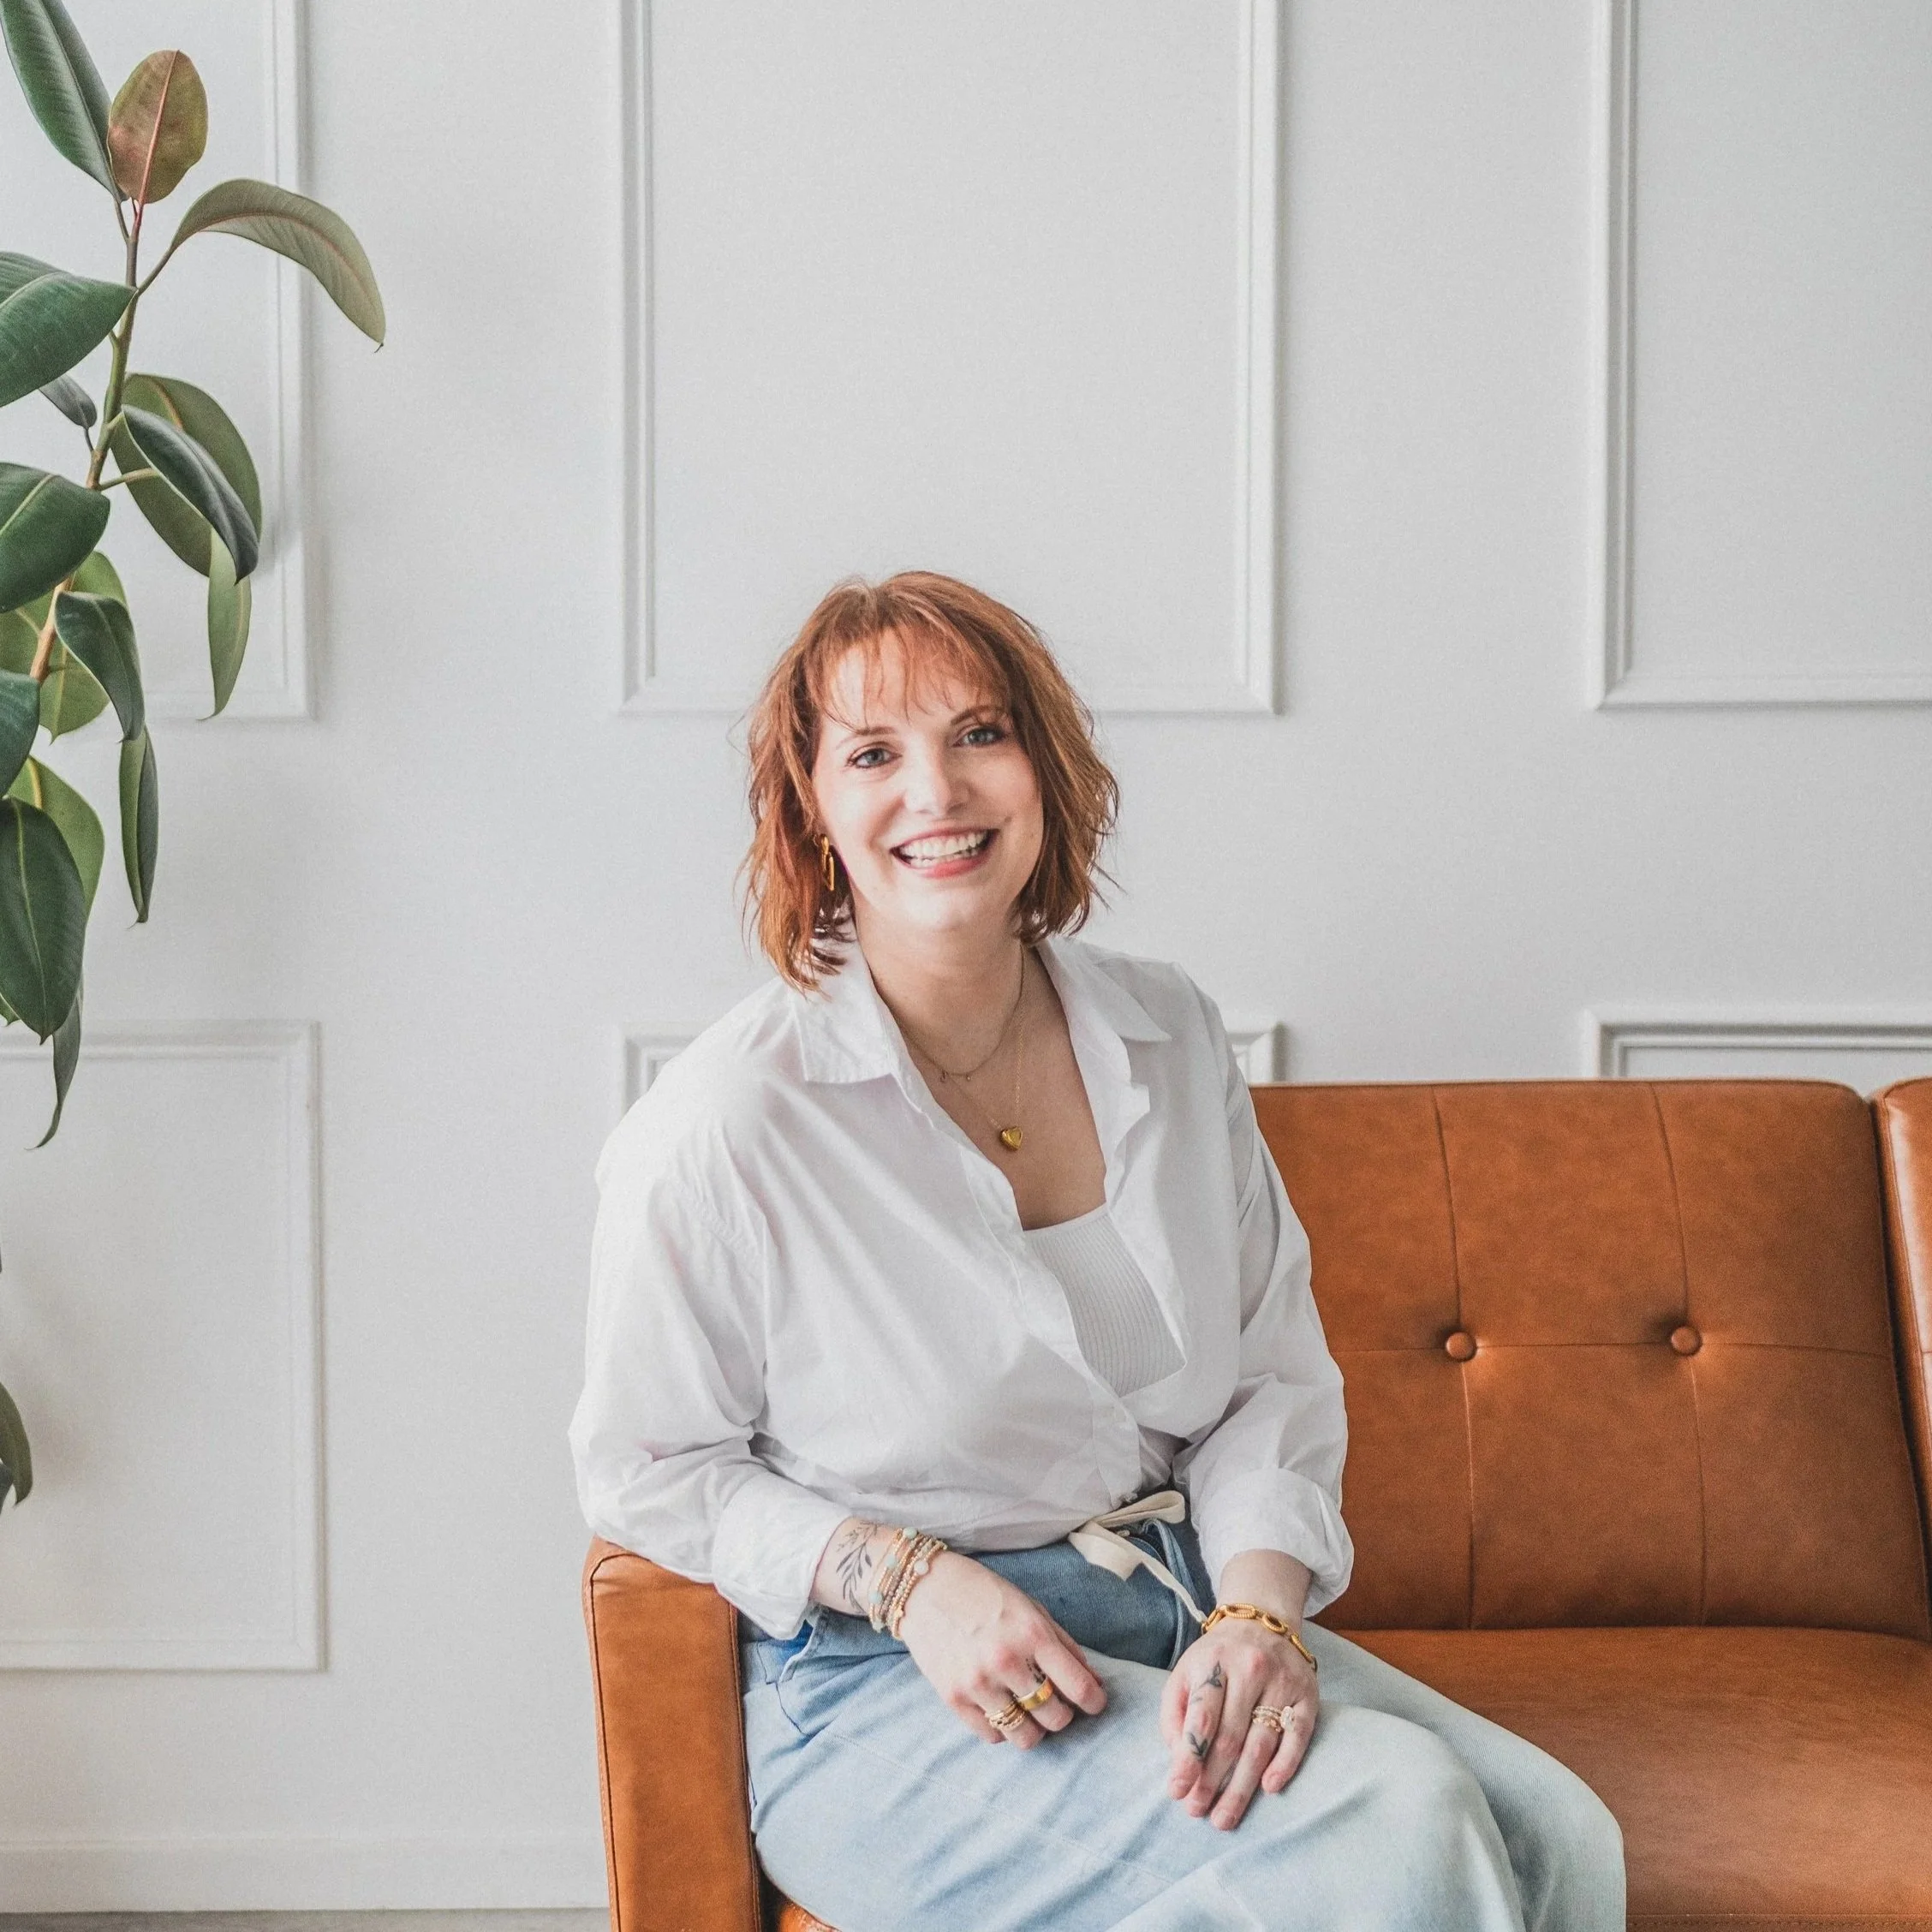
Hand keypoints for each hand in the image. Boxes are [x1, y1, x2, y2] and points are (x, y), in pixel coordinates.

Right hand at [895, 1550, 1108, 1746]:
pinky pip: (992, 1736)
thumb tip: (1094, 1683)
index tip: (1094, 1703)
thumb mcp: (1030, 1608)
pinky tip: (1000, 1706)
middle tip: (1056, 1702)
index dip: (1095, 1702)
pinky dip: (1002, 1727)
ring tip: (1028, 1709)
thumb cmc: (984, 1593)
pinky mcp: (953, 1698)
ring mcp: (977, 1683)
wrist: (924, 1587)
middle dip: (1063, 1715)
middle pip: (1055, 1718)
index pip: (1079, 1687)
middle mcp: (1006, 1661)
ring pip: (1025, 1736)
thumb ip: (1064, 1645)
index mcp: (1032, 1633)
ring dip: (1034, 1727)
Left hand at [1160, 1618, 1317, 1829]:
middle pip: (1230, 1737)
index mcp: (1213, 1663)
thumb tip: (1179, 1760)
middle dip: (1212, 1781)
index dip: (1189, 1757)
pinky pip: (1298, 1735)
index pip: (1201, 1715)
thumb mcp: (1185, 1673)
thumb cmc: (1216, 1659)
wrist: (1263, 1621)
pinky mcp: (1307, 1694)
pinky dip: (1285, 1764)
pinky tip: (1269, 1788)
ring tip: (1225, 1817)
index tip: (1177, 1791)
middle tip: (1199, 1812)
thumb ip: (1175, 1714)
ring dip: (1242, 1786)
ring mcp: (1281, 1682)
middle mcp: (1249, 1670)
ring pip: (1261, 1743)